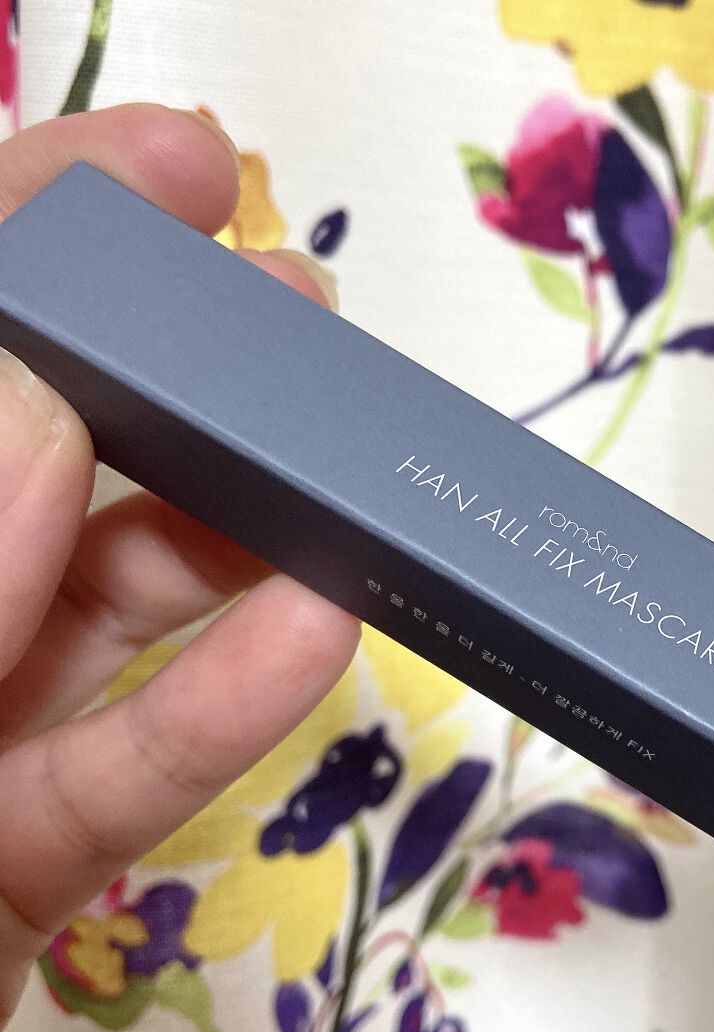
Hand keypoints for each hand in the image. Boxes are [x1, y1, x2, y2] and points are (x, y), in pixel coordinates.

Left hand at [0, 104, 360, 1030]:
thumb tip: (40, 393)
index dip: (32, 228)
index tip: (177, 169)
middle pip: (24, 453)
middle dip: (163, 372)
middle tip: (298, 315)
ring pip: (95, 599)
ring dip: (227, 537)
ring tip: (346, 480)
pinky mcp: (12, 846)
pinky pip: (128, 759)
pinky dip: (228, 703)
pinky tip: (321, 634)